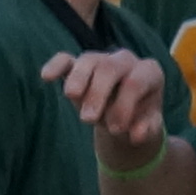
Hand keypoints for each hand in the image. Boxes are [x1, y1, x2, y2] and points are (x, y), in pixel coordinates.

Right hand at [42, 48, 170, 162]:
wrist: (125, 117)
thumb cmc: (139, 118)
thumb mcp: (148, 126)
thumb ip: (146, 128)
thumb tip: (137, 135)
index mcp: (149, 72)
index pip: (136, 82)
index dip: (124, 106)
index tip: (116, 130)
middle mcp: (126, 61)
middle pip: (110, 68)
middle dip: (98, 93)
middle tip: (89, 120)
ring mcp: (101, 60)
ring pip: (88, 60)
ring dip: (78, 79)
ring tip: (71, 97)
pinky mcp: (79, 66)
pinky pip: (66, 59)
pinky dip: (56, 65)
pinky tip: (46, 77)